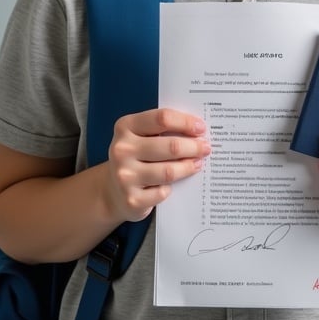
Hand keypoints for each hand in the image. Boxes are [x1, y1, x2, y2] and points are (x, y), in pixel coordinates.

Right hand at [106, 108, 210, 222]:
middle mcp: (122, 150)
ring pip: (169, 171)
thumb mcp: (141, 136)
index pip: (162, 119)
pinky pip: (163, 192)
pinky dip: (171, 188)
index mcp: (125, 127)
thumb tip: (197, 131)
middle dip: (193, 147)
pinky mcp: (132, 200)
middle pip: (170, 146)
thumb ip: (162, 130)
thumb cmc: (135, 157)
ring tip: (198, 163)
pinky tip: (173, 185)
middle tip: (206, 148)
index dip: (186, 122)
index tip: (201, 128)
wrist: (112, 190)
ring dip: (188, 167)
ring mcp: (125, 176)